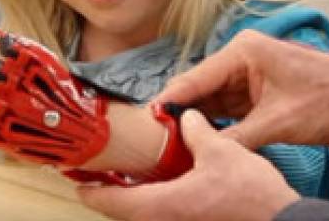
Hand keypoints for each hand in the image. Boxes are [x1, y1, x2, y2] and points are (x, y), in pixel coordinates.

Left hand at [78, 110, 298, 220]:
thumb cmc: (252, 196)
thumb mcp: (221, 152)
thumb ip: (197, 132)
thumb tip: (185, 116)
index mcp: (163, 206)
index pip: (113, 202)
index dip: (91, 191)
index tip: (76, 181)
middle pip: (125, 214)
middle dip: (110, 195)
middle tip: (100, 176)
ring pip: (145, 219)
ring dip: (133, 202)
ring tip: (127, 180)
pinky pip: (165, 219)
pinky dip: (156, 205)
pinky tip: (164, 190)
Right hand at [154, 30, 328, 149]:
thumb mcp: (278, 122)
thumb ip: (238, 138)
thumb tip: (207, 153)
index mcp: (242, 52)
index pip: (195, 77)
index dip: (170, 99)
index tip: (148, 118)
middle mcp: (240, 61)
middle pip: (199, 89)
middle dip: (180, 112)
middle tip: (157, 136)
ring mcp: (248, 78)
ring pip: (211, 102)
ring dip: (196, 121)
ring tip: (172, 141)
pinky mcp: (256, 95)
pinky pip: (227, 111)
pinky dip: (215, 126)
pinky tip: (200, 140)